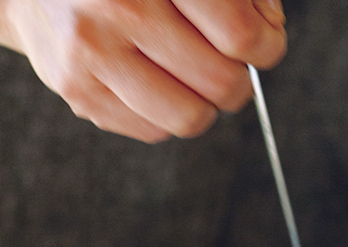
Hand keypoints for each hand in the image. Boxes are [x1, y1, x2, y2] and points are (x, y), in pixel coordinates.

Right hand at [0, 0, 286, 141]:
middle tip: (226, 62)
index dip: (267, 47)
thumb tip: (271, 33)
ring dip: (205, 104)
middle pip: (222, 84)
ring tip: (192, 75)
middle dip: (238, 79)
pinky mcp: (76, 89)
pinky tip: (153, 78)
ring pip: (191, 118)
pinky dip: (167, 113)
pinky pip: (154, 132)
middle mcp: (117, 9)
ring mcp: (91, 53)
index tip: (262, 45)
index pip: (240, 36)